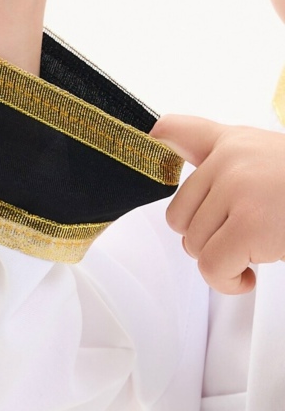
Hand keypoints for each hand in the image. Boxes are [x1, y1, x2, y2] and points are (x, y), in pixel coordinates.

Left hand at [151, 115, 284, 293]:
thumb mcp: (259, 151)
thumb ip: (211, 146)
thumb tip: (158, 137)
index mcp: (232, 142)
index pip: (174, 129)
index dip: (155, 148)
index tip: (150, 159)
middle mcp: (229, 160)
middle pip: (179, 215)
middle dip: (204, 237)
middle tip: (237, 241)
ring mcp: (238, 191)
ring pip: (194, 244)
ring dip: (220, 261)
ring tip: (250, 255)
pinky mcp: (250, 226)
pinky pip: (212, 266)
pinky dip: (227, 281)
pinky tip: (248, 276)